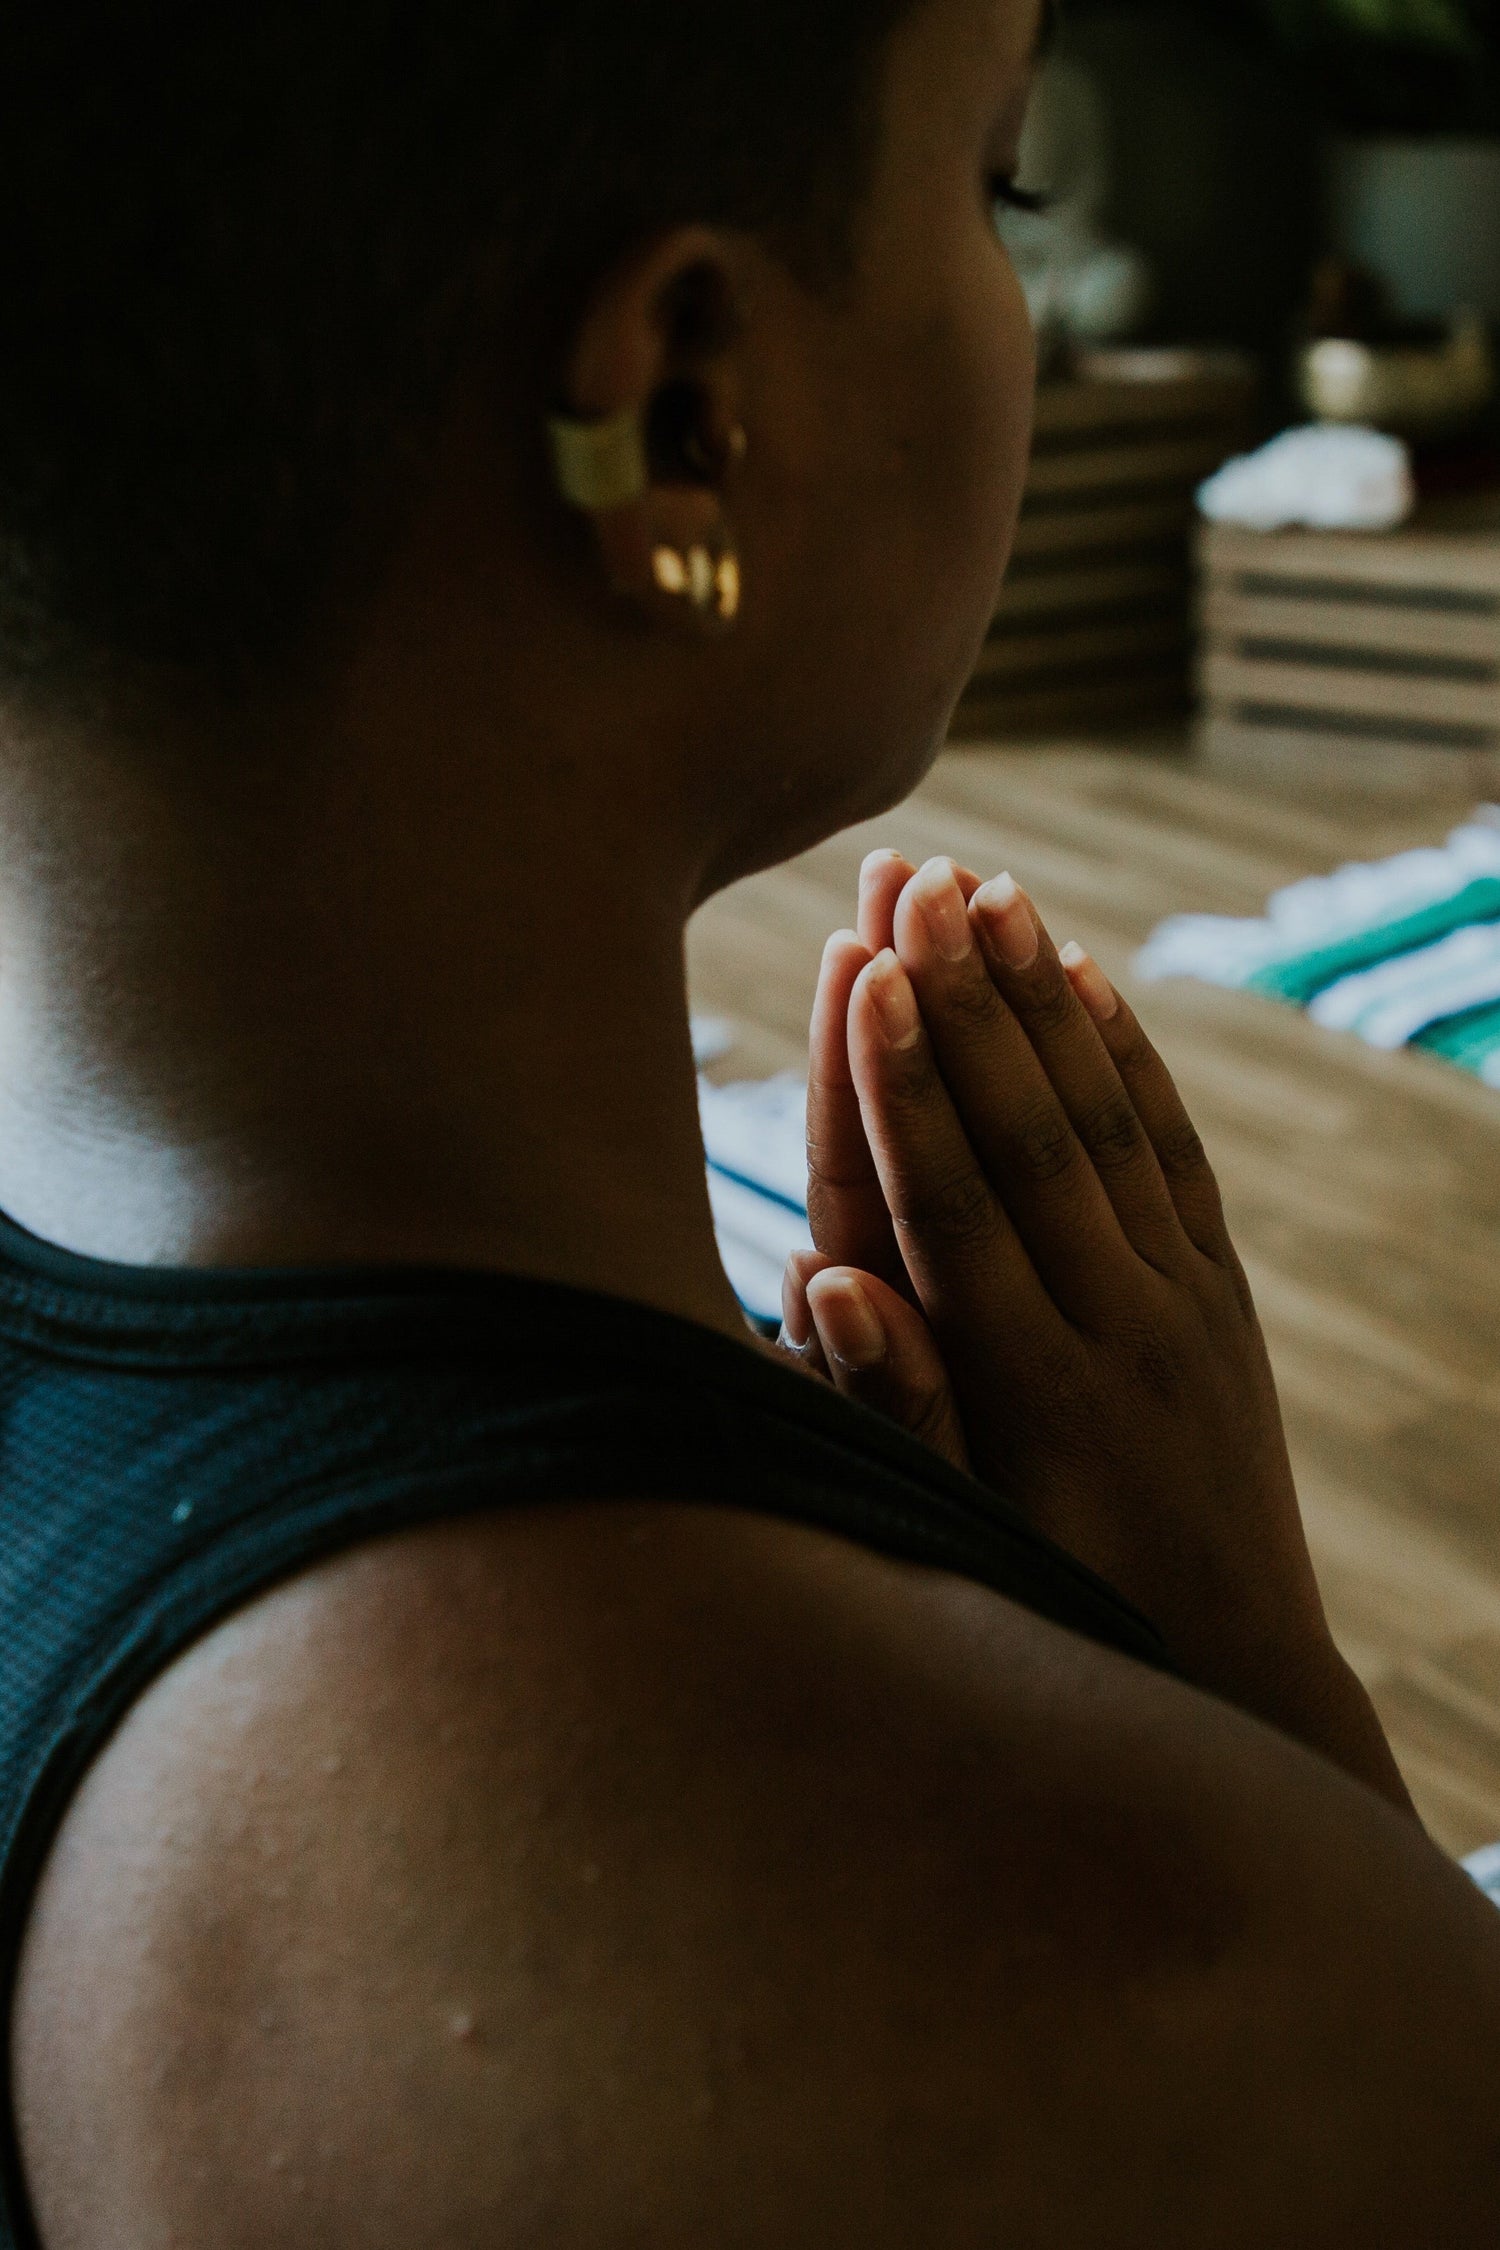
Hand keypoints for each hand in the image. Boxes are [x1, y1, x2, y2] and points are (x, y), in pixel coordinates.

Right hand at [783, 852, 1412, 1812]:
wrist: (1237, 1673)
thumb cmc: (1061, 1619)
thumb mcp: (963, 1541)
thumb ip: (892, 1409)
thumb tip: (818, 1279)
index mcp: (1036, 1392)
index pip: (956, 1204)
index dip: (907, 1082)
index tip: (874, 968)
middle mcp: (1121, 1327)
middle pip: (1034, 1135)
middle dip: (973, 1002)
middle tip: (924, 879)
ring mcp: (1185, 1305)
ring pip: (1108, 1126)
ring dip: (1048, 1003)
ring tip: (997, 891)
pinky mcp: (1223, 1300)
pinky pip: (1179, 1156)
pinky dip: (1133, 1063)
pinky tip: (1092, 983)